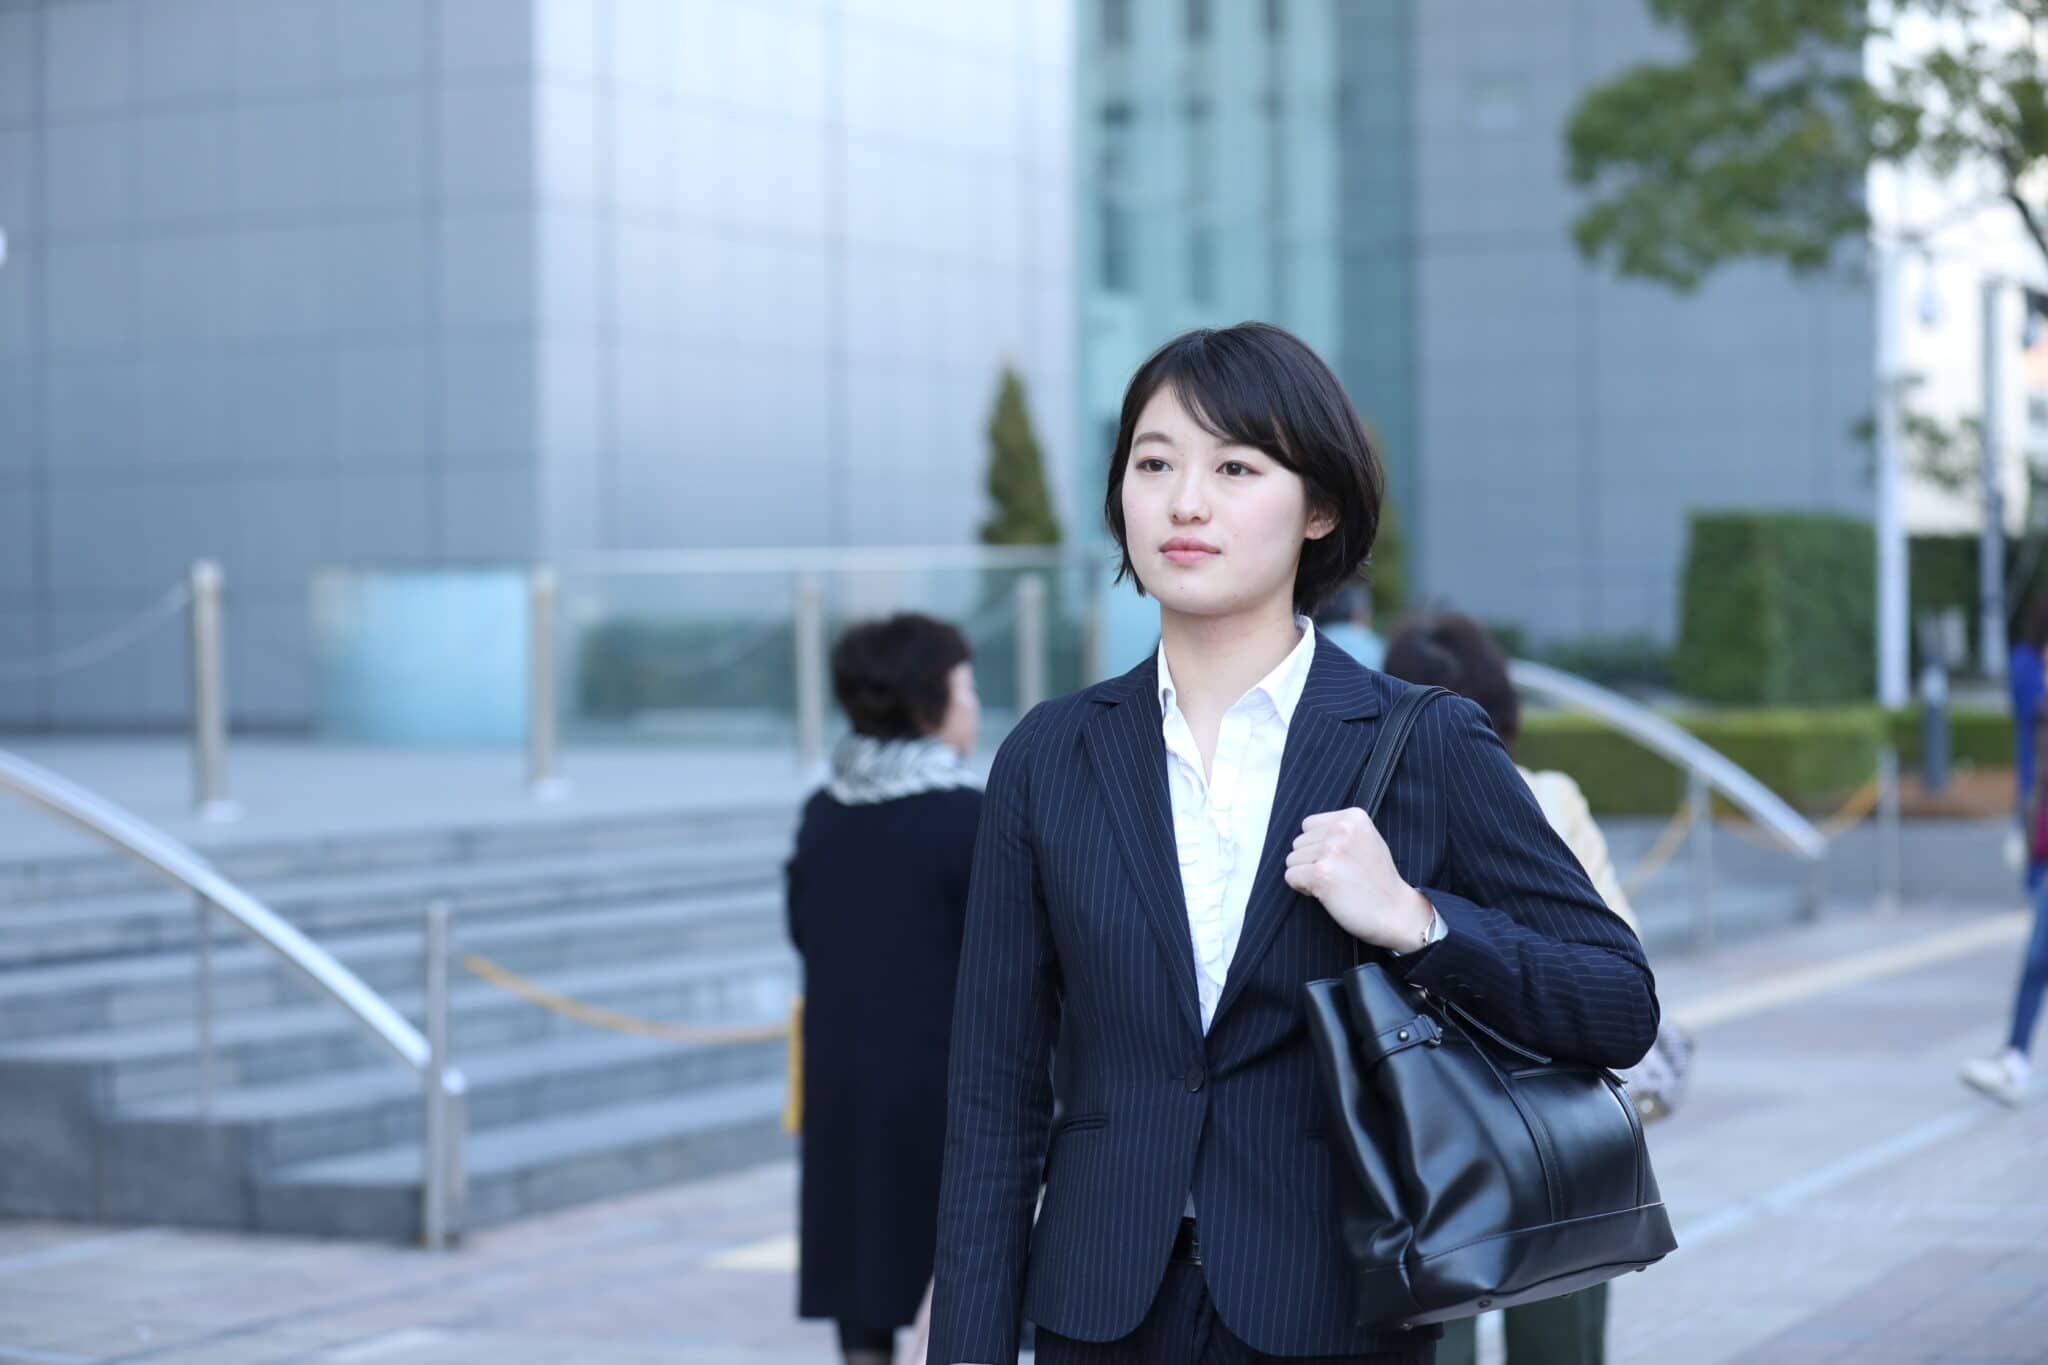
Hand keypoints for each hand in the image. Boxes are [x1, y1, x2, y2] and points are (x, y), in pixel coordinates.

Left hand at [1285, 807, 1435, 951]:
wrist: (1397, 912)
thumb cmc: (1380, 882)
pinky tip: (1326, 893)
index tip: (1337, 860)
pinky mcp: (1321, 874)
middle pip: (1298, 843)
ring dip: (1306, 875)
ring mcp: (1331, 851)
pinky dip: (1302, 888)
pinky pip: (1290, 877)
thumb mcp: (1367, 840)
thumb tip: (1308, 835)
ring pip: (1292, 860)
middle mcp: (1341, 829)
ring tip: (1334, 884)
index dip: (1317, 845)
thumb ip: (1340, 832)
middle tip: (1338, 876)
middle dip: (1311, 861)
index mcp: (1353, 816)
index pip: (1308, 825)